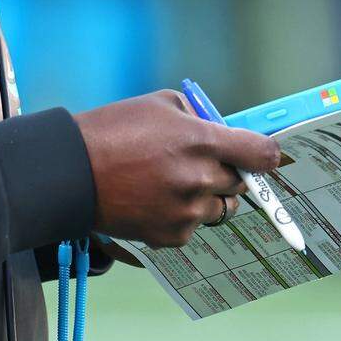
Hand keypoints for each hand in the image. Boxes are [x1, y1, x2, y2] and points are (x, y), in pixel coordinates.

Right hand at [74, 90, 279, 248]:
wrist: (74, 172)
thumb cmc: (114, 129)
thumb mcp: (159, 104)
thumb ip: (196, 117)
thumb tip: (218, 129)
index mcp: (202, 141)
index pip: (260, 153)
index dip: (266, 154)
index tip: (264, 155)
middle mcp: (201, 179)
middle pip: (240, 183)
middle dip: (228, 172)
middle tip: (203, 164)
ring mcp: (188, 211)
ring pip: (219, 208)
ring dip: (207, 196)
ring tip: (173, 182)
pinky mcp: (172, 236)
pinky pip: (193, 226)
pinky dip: (182, 215)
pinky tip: (155, 199)